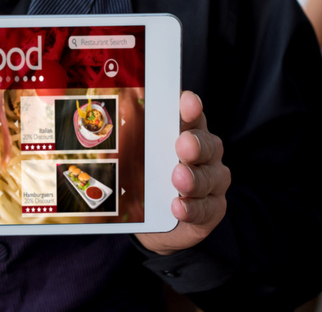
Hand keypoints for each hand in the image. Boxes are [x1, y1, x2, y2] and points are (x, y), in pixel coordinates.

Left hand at [135, 91, 229, 254]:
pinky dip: (192, 208)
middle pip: (207, 145)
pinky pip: (207, 208)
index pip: (192, 115)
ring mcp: (214, 180)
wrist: (160, 220)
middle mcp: (207, 152)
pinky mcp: (214, 208)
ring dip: (194, 179)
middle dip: (195, 144)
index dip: (190, 107)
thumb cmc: (148, 177)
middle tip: (183, 145)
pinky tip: (178, 207)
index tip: (186, 101)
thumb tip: (107, 119)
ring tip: (179, 179)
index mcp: (189, 132)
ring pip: (210, 177)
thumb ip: (135, 139)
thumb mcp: (140, 155)